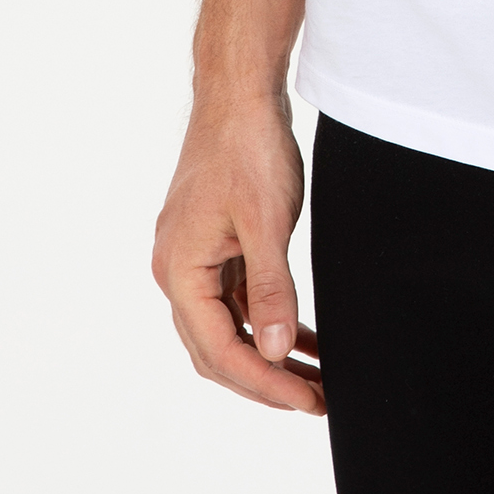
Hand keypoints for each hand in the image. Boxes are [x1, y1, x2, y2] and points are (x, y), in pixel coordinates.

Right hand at [152, 95, 324, 415]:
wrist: (239, 93)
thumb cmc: (247, 148)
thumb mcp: (266, 222)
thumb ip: (270, 289)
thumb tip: (272, 350)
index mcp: (178, 270)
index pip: (219, 350)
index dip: (264, 382)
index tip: (308, 400)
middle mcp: (176, 271)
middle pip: (217, 350)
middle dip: (266, 380)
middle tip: (317, 400)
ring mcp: (192, 259)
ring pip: (228, 328)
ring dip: (269, 355)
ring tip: (317, 379)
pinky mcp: (212, 246)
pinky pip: (237, 300)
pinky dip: (268, 321)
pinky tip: (304, 338)